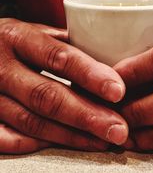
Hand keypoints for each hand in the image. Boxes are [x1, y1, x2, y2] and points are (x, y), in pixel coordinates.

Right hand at [0, 18, 127, 153]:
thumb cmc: (16, 41)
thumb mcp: (36, 32)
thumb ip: (67, 44)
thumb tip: (106, 60)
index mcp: (18, 37)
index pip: (58, 57)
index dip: (89, 75)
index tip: (117, 91)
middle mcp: (0, 67)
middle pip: (47, 96)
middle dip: (87, 115)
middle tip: (118, 128)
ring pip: (32, 122)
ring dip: (72, 135)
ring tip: (103, 140)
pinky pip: (10, 138)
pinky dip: (41, 144)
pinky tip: (68, 144)